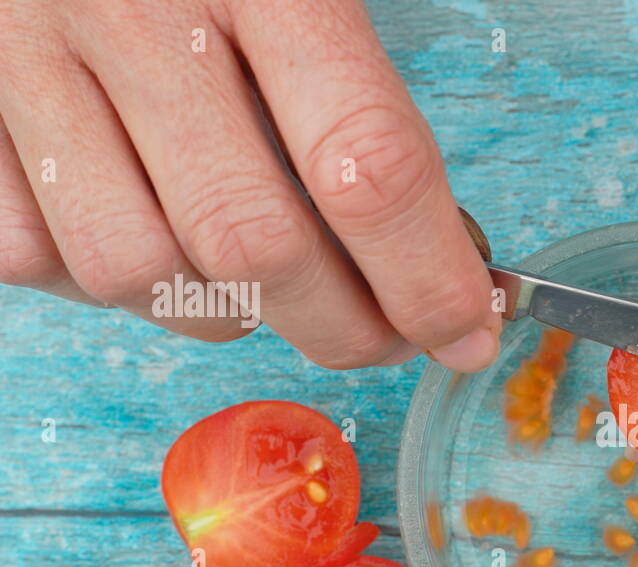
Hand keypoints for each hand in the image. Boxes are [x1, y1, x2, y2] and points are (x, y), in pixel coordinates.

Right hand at [0, 0, 496, 370]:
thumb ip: (361, 96)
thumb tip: (439, 253)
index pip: (367, 164)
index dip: (428, 279)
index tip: (465, 333)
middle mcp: (133, 12)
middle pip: (257, 245)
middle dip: (339, 325)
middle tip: (380, 334)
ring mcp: (22, 59)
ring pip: (142, 275)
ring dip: (218, 309)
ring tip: (256, 273)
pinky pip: (38, 260)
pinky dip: (106, 282)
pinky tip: (147, 231)